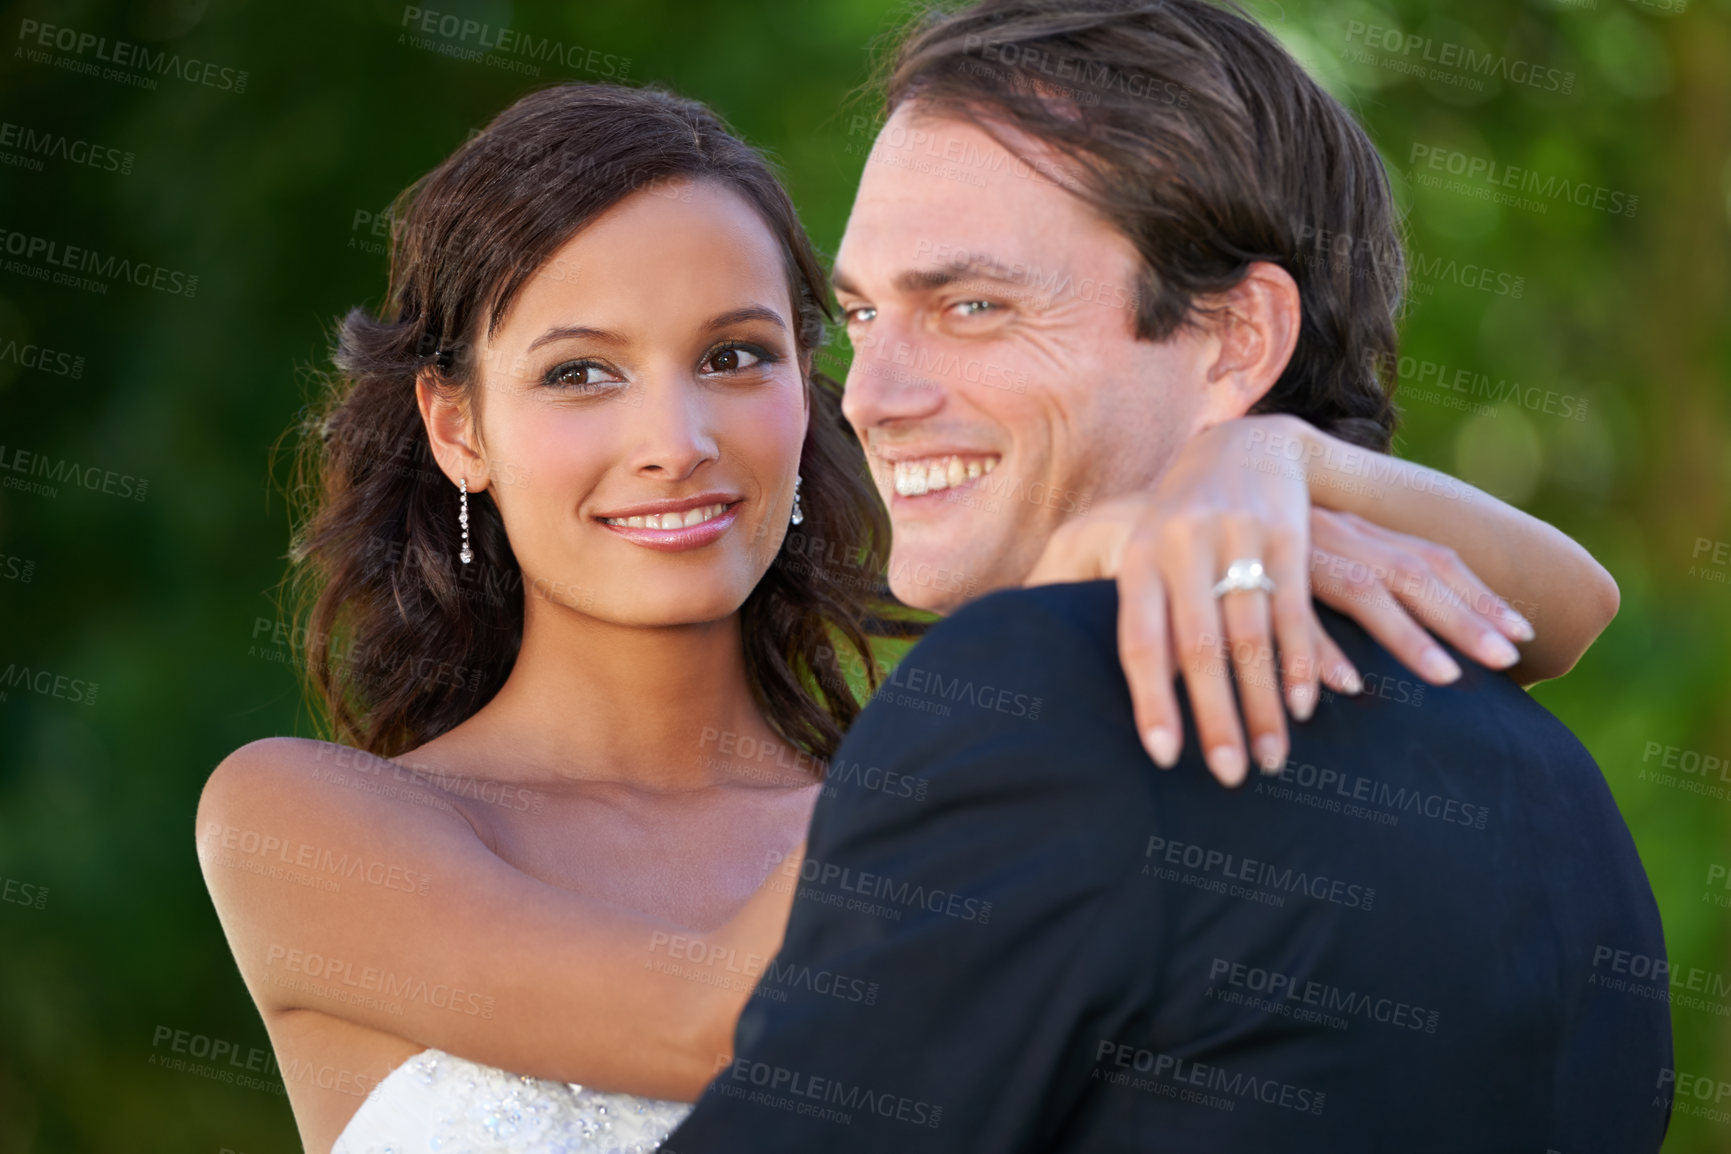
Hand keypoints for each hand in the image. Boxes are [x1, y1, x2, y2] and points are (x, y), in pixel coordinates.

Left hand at [1024, 415, 1533, 786]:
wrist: (1244, 447)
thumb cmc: (1174, 521)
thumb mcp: (1134, 548)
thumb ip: (1112, 604)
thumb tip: (1048, 662)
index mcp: (1140, 557)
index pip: (1142, 641)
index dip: (1152, 700)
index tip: (1164, 757)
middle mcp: (1185, 546)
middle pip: (1200, 647)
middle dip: (1216, 718)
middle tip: (1230, 779)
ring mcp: (1239, 538)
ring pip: (1252, 635)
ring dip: (1264, 704)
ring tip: (1272, 760)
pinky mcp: (1287, 535)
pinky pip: (1295, 610)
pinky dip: (1302, 662)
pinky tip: (1305, 707)